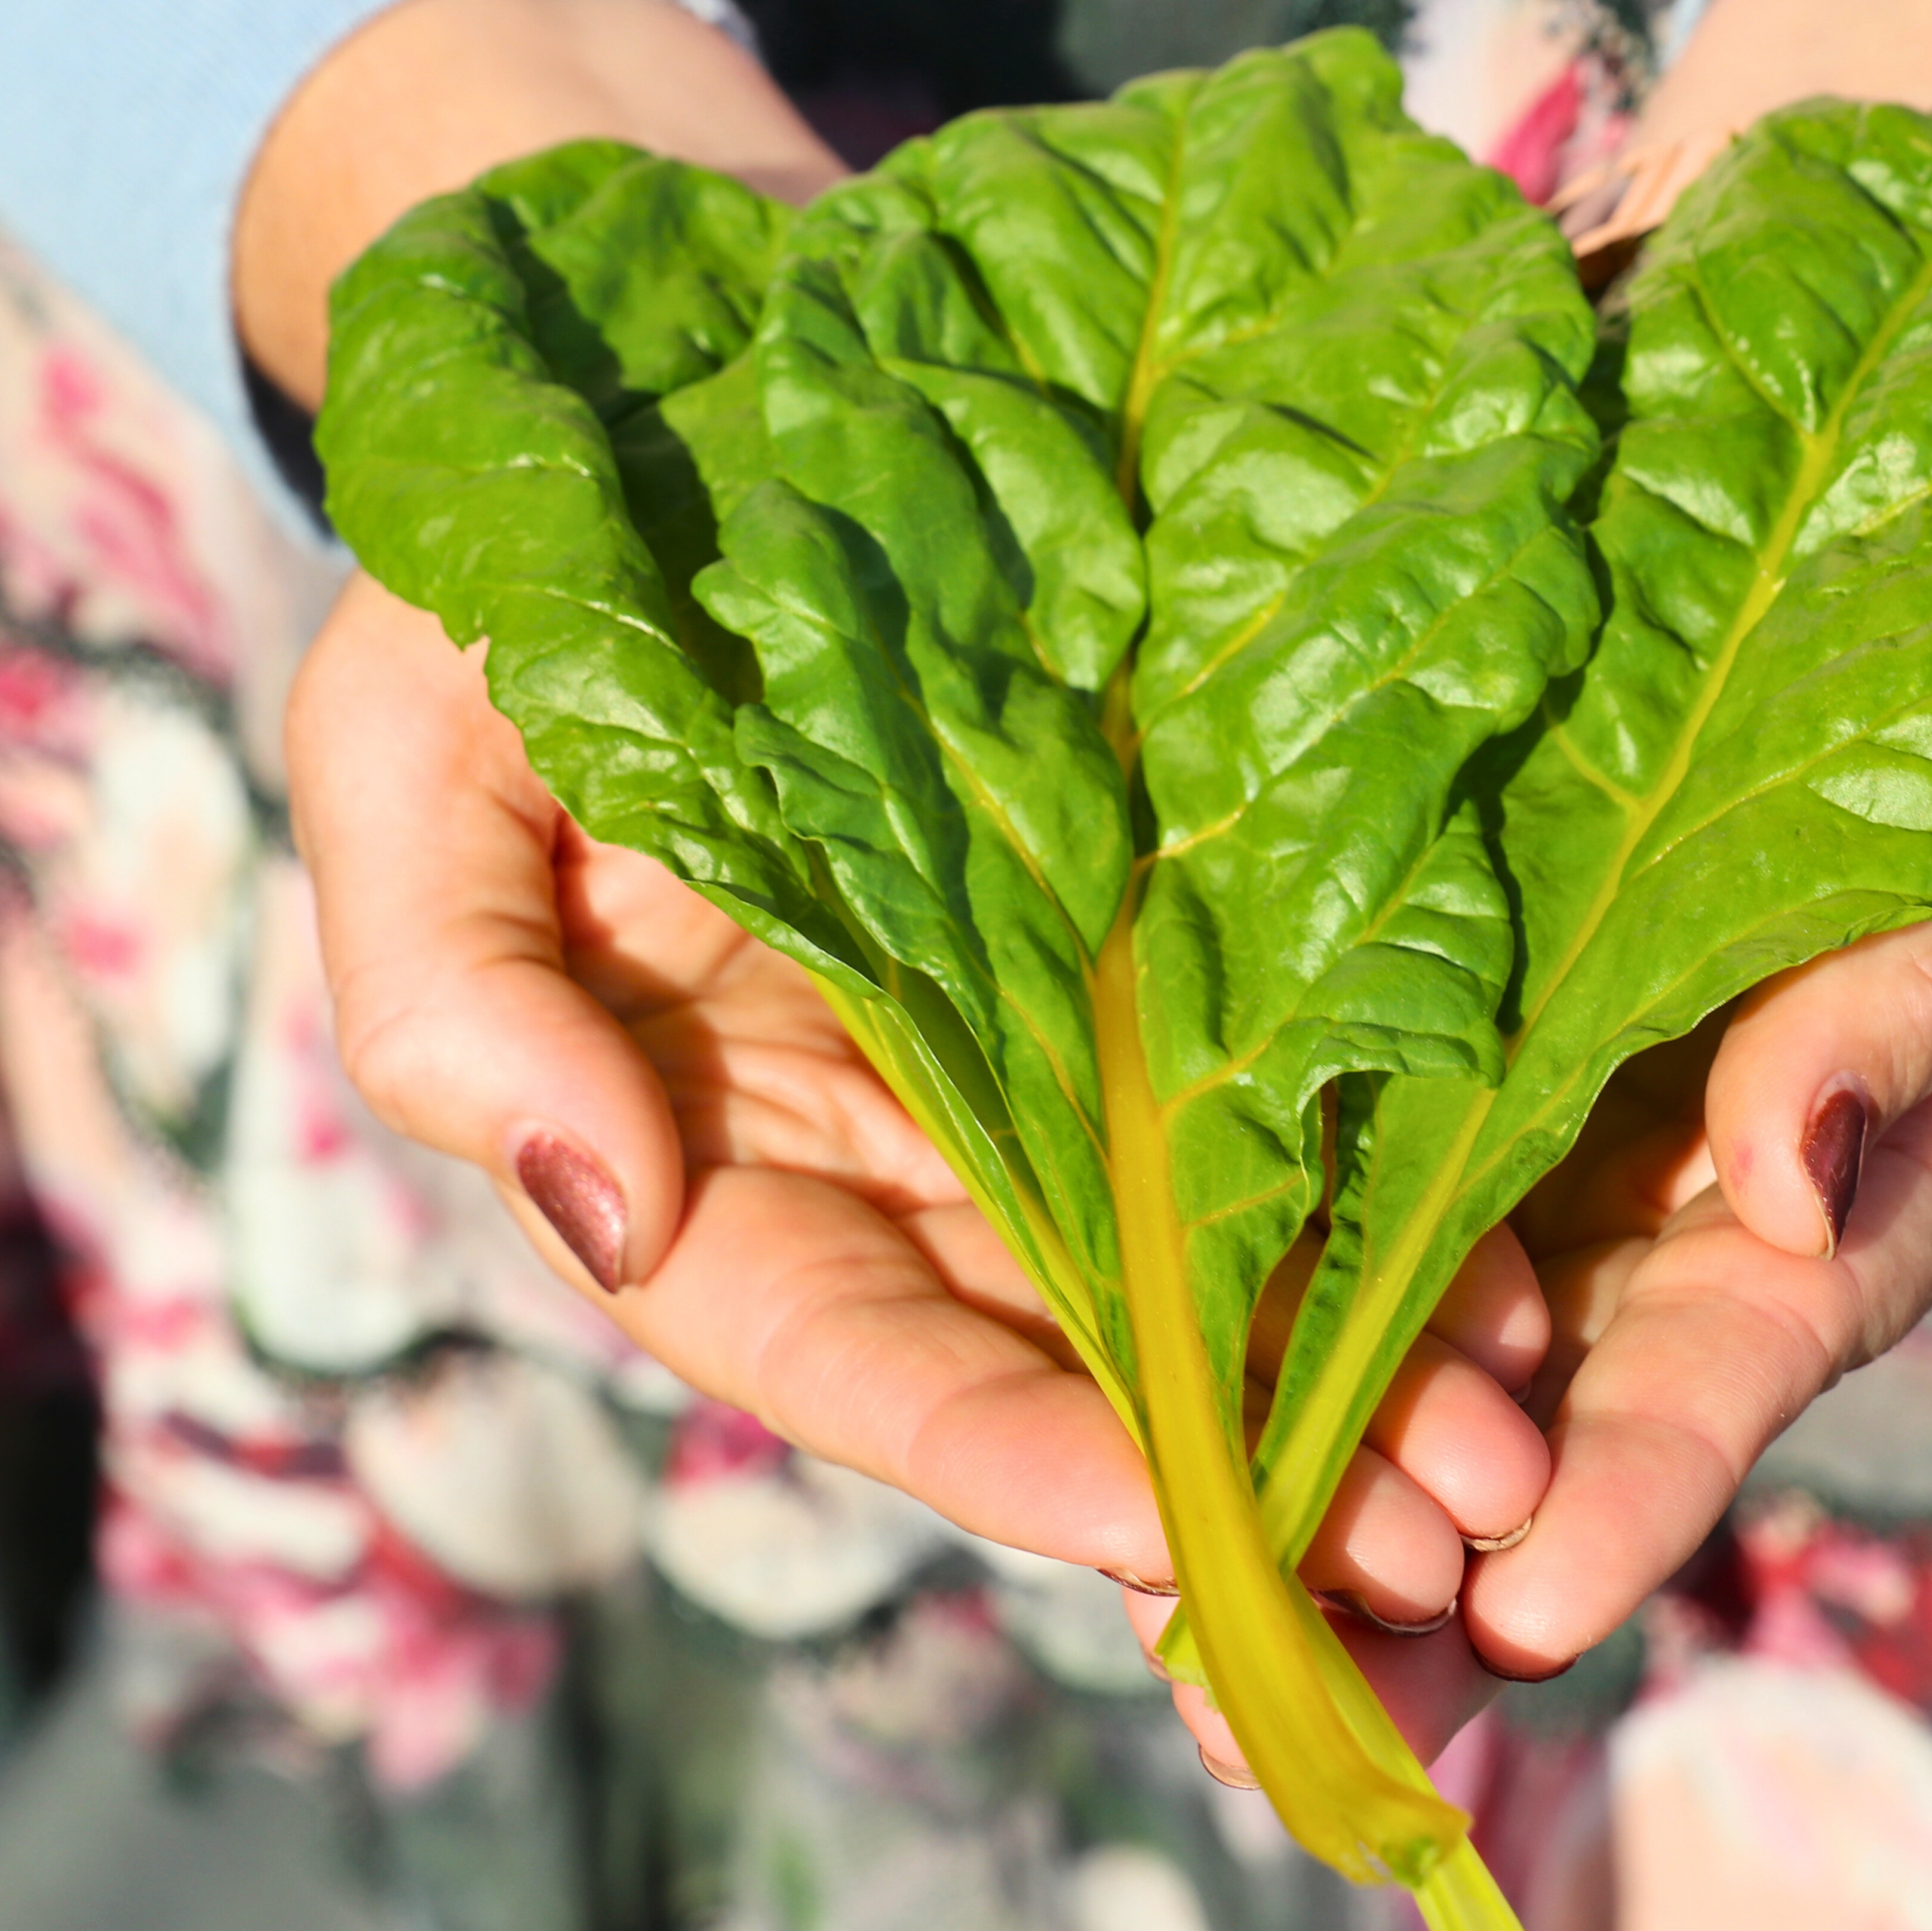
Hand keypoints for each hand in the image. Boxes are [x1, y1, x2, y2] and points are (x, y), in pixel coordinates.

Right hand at [263, 0, 1547, 1629]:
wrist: (684, 372)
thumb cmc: (513, 575)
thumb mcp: (409, 761)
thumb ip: (453, 998)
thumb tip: (600, 1210)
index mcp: (706, 1140)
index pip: (845, 1344)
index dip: (993, 1447)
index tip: (1155, 1524)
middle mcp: (893, 1133)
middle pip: (1064, 1354)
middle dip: (1235, 1470)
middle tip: (1426, 1558)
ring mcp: (1042, 1042)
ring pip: (1202, 1262)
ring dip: (1353, 1377)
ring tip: (1513, 1457)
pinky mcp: (1167, 932)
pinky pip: (1287, 1089)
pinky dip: (1394, 1193)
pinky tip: (1522, 1274)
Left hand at [1146, 770, 1931, 1777]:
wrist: (1835, 622)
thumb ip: (1895, 1017)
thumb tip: (1791, 1197)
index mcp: (1823, 1212)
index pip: (1715, 1375)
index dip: (1624, 1493)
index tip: (1525, 1611)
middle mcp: (1663, 1238)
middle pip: (1544, 1443)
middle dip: (1426, 1594)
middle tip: (1290, 1720)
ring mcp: (1532, 1179)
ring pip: (1416, 1377)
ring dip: (1312, 1517)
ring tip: (1186, 1646)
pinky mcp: (1417, 1100)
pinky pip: (1329, 1228)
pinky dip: (1251, 1336)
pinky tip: (1135, 1437)